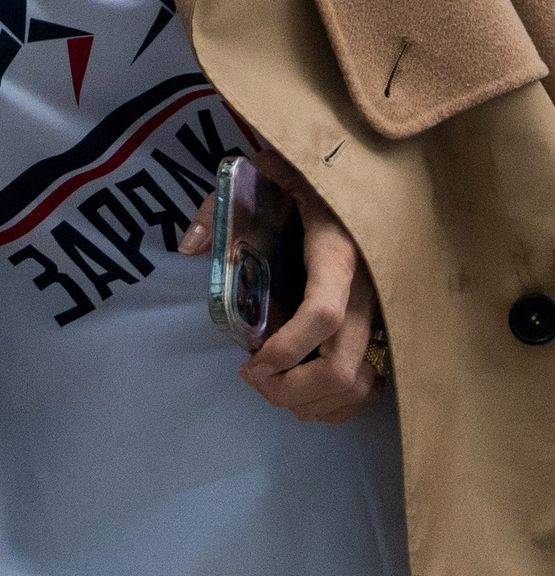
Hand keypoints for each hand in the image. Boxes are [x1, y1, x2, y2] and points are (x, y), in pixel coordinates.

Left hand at [176, 156, 384, 423]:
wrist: (366, 177)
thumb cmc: (309, 177)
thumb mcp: (262, 173)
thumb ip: (221, 206)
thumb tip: (189, 247)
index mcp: (338, 252)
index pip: (323, 314)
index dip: (287, 349)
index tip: (250, 363)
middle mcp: (368, 291)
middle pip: (342, 367)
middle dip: (290, 389)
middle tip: (251, 378)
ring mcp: (382, 314)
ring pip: (359, 385)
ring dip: (310, 402)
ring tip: (271, 386)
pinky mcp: (386, 328)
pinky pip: (372, 384)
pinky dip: (337, 403)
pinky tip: (302, 392)